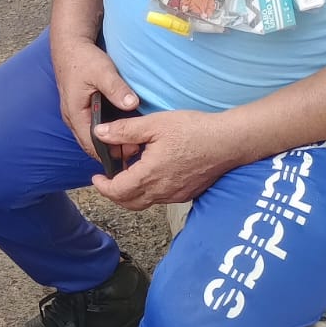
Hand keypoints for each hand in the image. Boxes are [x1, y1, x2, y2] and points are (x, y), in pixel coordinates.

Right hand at [49, 32, 137, 158]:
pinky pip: (93, 127)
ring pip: (92, 137)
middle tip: (136, 151)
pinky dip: (107, 132)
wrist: (70, 46)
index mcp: (75, 113)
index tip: (131, 150)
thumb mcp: (102, 72)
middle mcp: (73, 118)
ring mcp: (76, 115)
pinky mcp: (82, 109)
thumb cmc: (84, 59)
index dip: (110, 151)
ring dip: (109, 142)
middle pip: (91, 145)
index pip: (91, 143)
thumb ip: (116, 89)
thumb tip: (132, 104)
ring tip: (131, 144)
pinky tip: (122, 130)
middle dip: (112, 151)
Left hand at [91, 109, 233, 210]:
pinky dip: (149, 191)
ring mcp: (175, 195)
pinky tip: (151, 173)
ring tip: (128, 173)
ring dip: (131, 193)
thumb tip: (100, 134)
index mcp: (149, 175)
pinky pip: (161, 198)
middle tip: (107, 180)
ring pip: (145, 202)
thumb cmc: (194, 130)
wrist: (228, 141)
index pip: (117, 191)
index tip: (96, 178)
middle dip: (114, 193)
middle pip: (129, 203)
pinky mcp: (187, 193)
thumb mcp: (155, 124)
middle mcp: (161, 191)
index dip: (103, 187)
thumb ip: (124, 131)